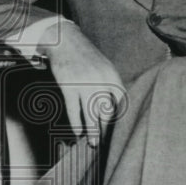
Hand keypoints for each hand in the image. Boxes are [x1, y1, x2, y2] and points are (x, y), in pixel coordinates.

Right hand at [39, 21, 124, 146]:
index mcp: (111, 75)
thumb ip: (110, 85)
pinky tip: (77, 132)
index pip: (120, 102)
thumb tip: (113, 109)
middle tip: (106, 142)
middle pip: (106, 110)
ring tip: (94, 143)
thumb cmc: (85, 56)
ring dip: (92, 131)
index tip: (119, 131)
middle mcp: (100, 80)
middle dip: (106, 128)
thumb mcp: (103, 66)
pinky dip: (76, 123)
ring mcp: (84, 83)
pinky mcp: (68, 86)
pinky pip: (73, 110)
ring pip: (90, 113)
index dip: (120, 118)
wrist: (65, 41)